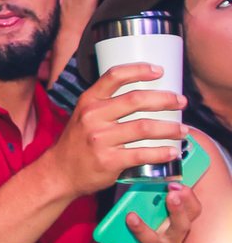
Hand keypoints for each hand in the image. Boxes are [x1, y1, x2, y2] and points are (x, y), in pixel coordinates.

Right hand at [47, 63, 188, 197]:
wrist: (60, 172)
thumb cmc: (78, 142)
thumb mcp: (84, 116)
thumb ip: (107, 105)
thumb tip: (146, 97)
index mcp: (89, 101)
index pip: (114, 76)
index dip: (139, 70)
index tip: (159, 71)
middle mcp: (93, 117)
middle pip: (135, 100)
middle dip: (165, 99)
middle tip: (181, 102)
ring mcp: (100, 139)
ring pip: (144, 127)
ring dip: (170, 128)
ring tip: (183, 130)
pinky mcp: (108, 160)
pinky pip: (142, 154)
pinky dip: (161, 153)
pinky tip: (172, 152)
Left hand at [105, 182, 200, 242]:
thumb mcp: (145, 226)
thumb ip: (146, 210)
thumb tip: (141, 187)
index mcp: (173, 231)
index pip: (191, 214)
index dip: (187, 199)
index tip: (176, 185)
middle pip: (180, 227)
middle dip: (177, 211)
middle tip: (171, 195)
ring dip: (142, 229)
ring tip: (131, 217)